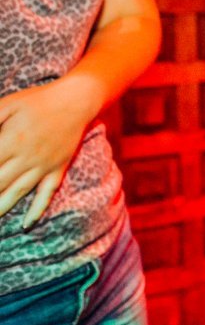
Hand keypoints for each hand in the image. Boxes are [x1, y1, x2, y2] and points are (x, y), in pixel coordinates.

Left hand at [0, 80, 95, 226]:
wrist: (76, 100)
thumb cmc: (37, 100)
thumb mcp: (7, 104)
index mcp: (11, 140)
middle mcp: (26, 157)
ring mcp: (44, 165)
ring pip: (17, 192)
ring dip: (2, 207)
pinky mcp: (57, 168)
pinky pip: (47, 193)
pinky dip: (37, 210)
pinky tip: (27, 224)